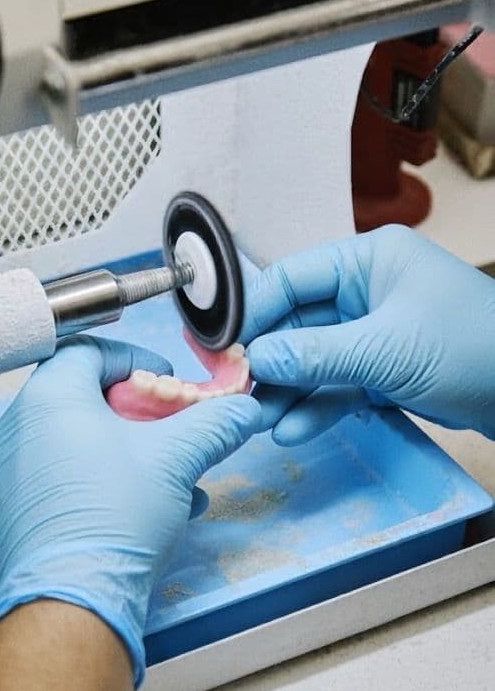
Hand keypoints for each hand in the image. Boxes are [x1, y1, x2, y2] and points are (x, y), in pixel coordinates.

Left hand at [0, 337, 261, 685]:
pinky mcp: (17, 512)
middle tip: (171, 429)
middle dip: (140, 414)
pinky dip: (105, 482)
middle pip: (85, 398)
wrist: (70, 599)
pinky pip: (65, 480)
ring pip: (78, 444)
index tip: (167, 381)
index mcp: (49, 397)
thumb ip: (214, 424)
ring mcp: (12, 473)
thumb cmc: (111, 520)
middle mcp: (19, 428)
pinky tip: (148, 510)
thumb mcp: (178, 459)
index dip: (137, 359)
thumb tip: (241, 412)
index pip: (89, 350)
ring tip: (171, 477)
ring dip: (129, 452)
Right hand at [240, 225, 494, 444]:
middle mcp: (369, 291)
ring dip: (285, 391)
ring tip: (256, 421)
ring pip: (313, 360)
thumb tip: (256, 361)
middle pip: (296, 322)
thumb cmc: (475, 348)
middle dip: (266, 362)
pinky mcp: (387, 371)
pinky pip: (338, 386)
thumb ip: (314, 355)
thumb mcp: (385, 350)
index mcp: (370, 260)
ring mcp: (377, 333)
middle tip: (232, 393)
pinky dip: (316, 407)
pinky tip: (292, 430)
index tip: (221, 349)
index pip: (291, 278)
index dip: (253, 314)